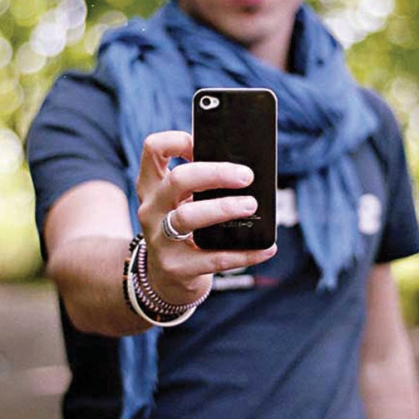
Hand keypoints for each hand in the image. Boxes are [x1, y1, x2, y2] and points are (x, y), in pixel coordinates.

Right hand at [135, 131, 276, 304]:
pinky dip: (244, 253)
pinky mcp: (176, 267)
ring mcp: (160, 240)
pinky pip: (214, 259)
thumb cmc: (185, 230)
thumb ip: (202, 185)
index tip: (204, 144)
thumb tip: (247, 171)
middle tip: (246, 176)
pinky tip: (266, 248)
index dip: (179, 140)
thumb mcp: (181, 202)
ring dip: (223, 208)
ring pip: (188, 217)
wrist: (167, 278)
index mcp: (153, 186)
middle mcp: (151, 209)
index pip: (153, 149)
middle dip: (215, 173)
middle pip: (178, 180)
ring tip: (250, 205)